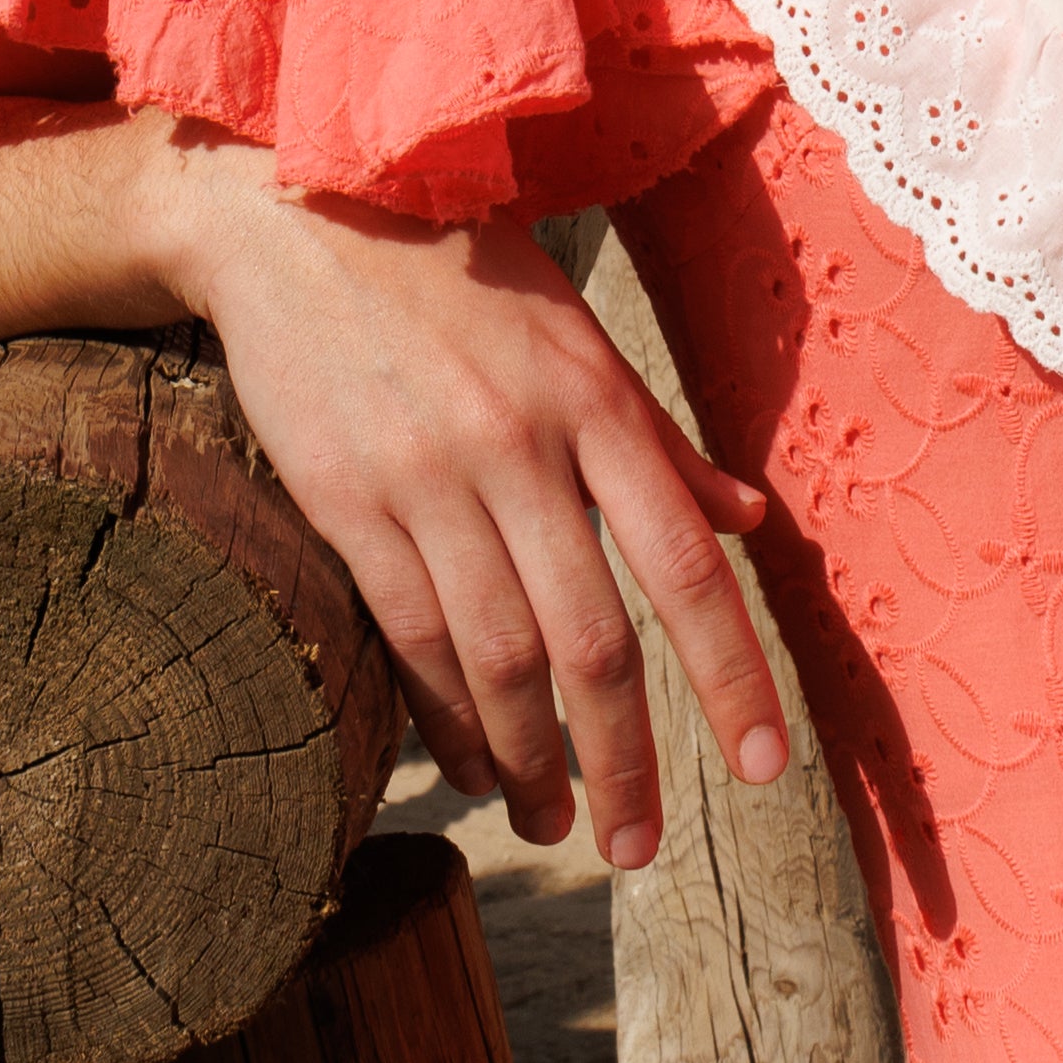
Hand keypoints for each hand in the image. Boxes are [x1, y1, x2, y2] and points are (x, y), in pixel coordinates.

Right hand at [165, 156, 786, 867]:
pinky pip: (408, 634)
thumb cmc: (460, 274)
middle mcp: (522, 447)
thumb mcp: (579, 338)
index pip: (686, 566)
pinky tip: (470, 765)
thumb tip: (749, 523)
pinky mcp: (344, 499)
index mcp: (598, 404)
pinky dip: (446, 715)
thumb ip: (662, 444)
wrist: (296, 216)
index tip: (766, 767)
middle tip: (636, 847)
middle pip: (592, 641)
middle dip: (625, 760)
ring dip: (530, 759)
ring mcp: (428, 477)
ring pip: (497, 656)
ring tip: (554, 821)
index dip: (733, 674)